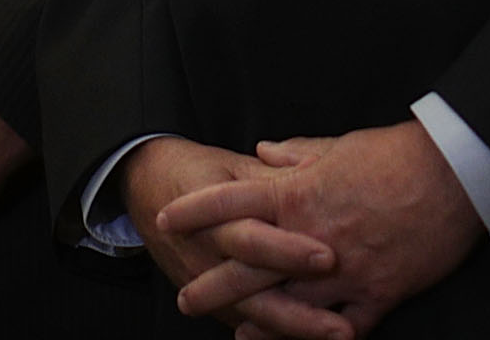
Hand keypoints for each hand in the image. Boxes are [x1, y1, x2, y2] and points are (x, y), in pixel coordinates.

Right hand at [120, 137, 335, 327]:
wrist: (148, 189)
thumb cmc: (201, 173)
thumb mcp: (236, 167)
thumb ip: (278, 175)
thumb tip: (321, 172)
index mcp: (217, 218)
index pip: (254, 239)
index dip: (289, 251)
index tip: (328, 258)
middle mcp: (211, 258)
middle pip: (256, 292)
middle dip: (299, 311)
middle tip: (341, 325)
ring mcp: (210, 286)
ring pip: (255, 316)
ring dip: (296, 329)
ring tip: (339, 335)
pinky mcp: (215, 304)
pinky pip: (250, 325)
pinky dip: (279, 335)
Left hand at [157, 121, 482, 339]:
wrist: (455, 171)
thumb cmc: (397, 153)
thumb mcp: (341, 146)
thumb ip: (299, 154)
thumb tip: (263, 151)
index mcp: (300, 192)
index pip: (233, 200)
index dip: (196, 210)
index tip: (167, 218)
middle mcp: (313, 236)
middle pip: (248, 264)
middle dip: (212, 283)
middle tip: (184, 297)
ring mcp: (345, 269)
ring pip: (288, 304)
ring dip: (256, 320)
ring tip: (233, 332)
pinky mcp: (378, 292)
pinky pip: (341, 326)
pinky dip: (317, 339)